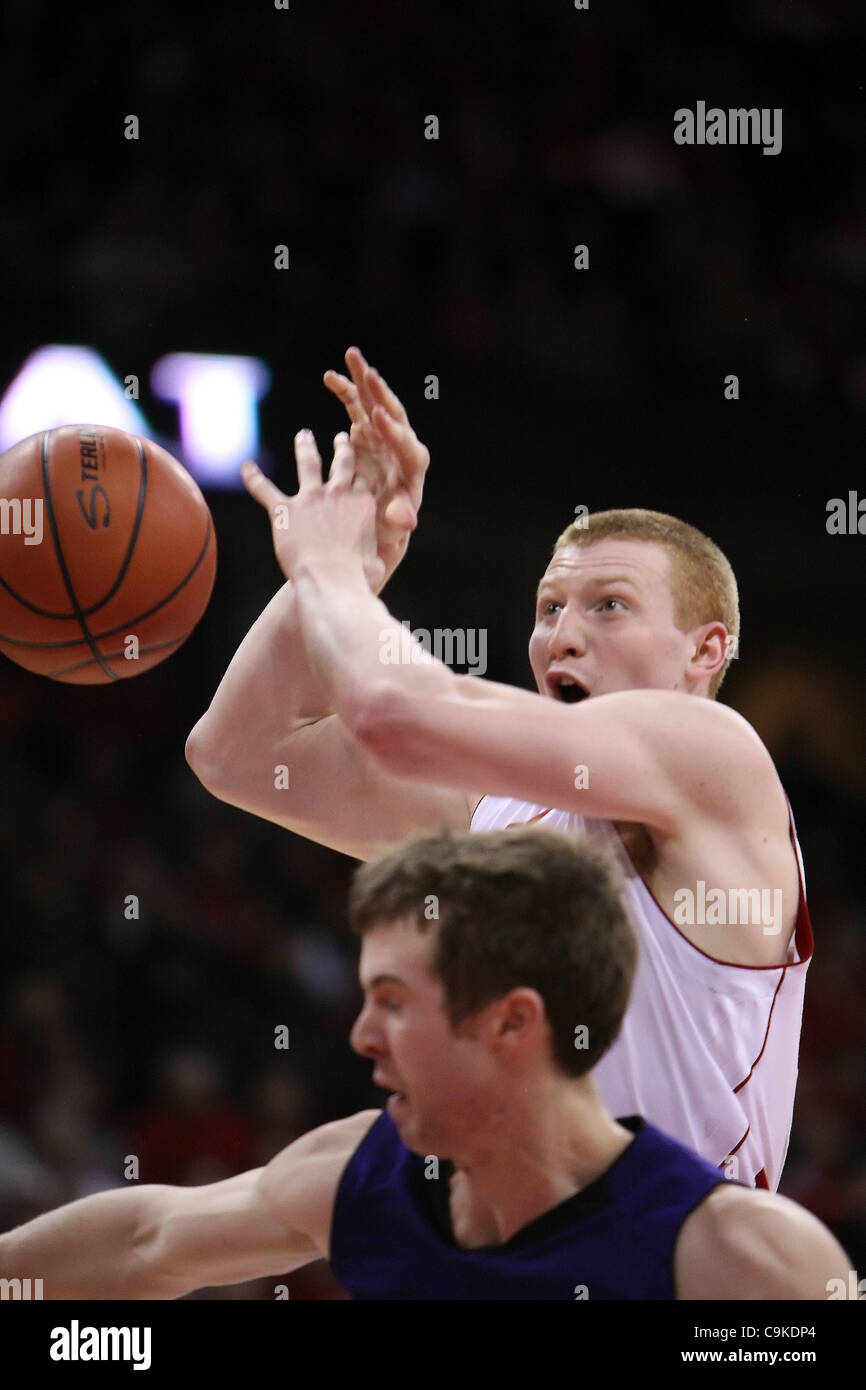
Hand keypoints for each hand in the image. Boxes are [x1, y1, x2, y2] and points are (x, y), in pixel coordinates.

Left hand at [241, 431, 385, 591]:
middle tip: (341, 438)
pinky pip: (264, 489)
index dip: (363, 473)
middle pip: (342, 464)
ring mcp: (310, 499)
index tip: (362, 467)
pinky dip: (253, 478)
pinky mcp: (284, 510)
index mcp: (363, 505)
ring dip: (305, 448)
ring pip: (308, 464)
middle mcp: (338, 494)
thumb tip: (377, 566)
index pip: (364, 482)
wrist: (331, 579)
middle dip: (343, 448)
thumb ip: (376, 558)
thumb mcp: (376, 565)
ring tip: (304, 436)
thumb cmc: (356, 579)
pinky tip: (246, 467)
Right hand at [324, 346, 428, 588]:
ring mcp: (383, 439)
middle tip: (368, 373)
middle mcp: (400, 449)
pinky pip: (358, 408)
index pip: (408, 446)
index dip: (394, 431)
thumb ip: (398, 524)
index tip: (378, 415)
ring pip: (376, 404)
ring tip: (352, 357)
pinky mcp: (366, 435)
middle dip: (382, 394)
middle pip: (395, 416)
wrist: (373, 534)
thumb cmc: (384, 538)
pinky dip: (347, 391)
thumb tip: (406, 520)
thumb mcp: (391, 535)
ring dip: (364, 381)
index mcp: (412, 472)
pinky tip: (331, 376)